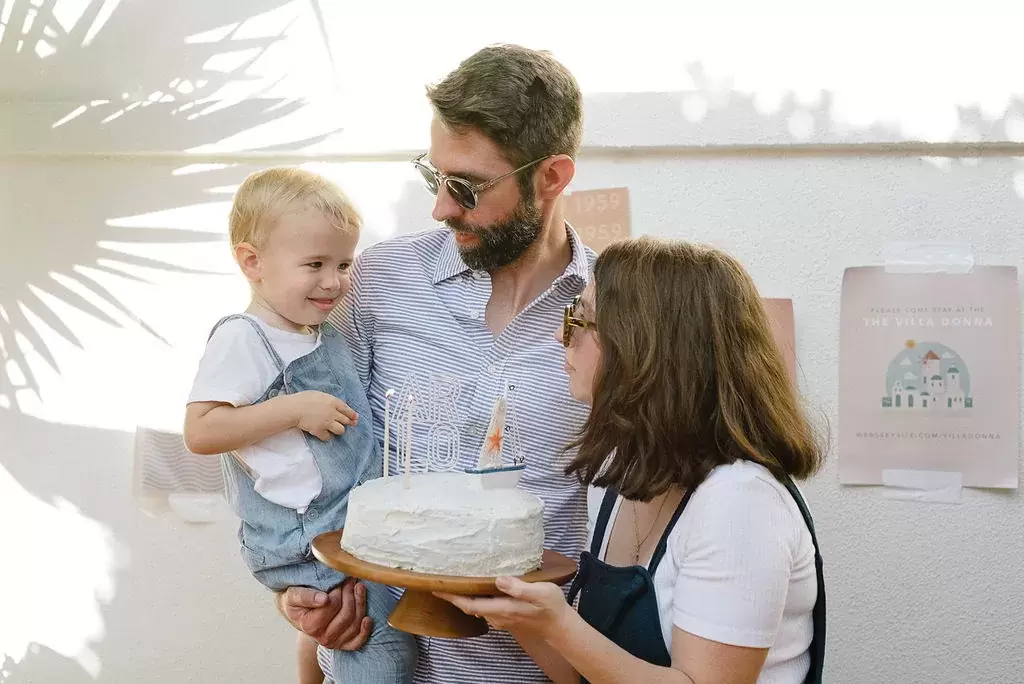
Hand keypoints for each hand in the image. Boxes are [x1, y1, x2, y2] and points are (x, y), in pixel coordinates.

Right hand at [276, 579, 371, 650]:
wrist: (298, 612)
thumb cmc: (296, 601)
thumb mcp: (294, 595)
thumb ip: (306, 596)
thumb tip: (324, 599)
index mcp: (309, 625)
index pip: (332, 605)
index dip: (338, 590)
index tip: (339, 579)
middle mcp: (322, 637)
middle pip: (346, 614)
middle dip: (350, 593)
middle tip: (350, 579)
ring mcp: (334, 642)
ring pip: (355, 624)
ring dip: (360, 603)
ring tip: (359, 587)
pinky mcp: (344, 644)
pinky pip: (358, 641)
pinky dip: (365, 630)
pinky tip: (368, 618)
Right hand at [286, 390, 357, 440]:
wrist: (294, 409)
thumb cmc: (303, 399)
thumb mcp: (319, 395)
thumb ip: (329, 400)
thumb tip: (335, 405)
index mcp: (333, 402)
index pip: (347, 409)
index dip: (352, 414)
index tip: (356, 418)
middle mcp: (332, 413)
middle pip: (346, 420)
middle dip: (349, 423)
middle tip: (350, 424)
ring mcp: (327, 423)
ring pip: (341, 430)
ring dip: (338, 429)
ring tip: (334, 428)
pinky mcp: (320, 431)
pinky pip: (328, 437)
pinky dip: (326, 436)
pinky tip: (323, 433)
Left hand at [436, 577, 571, 640]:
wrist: (559, 626)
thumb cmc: (551, 607)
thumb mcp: (540, 593)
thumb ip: (519, 587)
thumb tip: (498, 579)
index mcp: (504, 608)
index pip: (471, 605)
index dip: (453, 597)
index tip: (438, 588)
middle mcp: (498, 616)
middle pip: (470, 607)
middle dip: (454, 597)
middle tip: (440, 582)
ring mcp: (502, 618)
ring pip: (477, 609)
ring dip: (464, 598)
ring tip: (455, 583)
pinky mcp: (506, 616)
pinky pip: (485, 608)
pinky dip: (476, 600)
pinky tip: (476, 589)